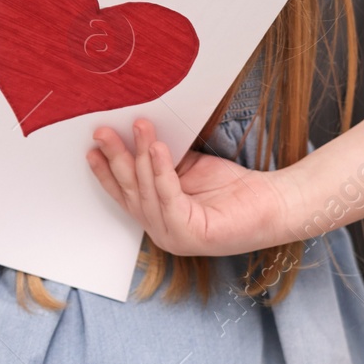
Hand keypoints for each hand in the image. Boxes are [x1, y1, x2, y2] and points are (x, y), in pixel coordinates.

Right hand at [87, 119, 292, 256]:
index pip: (123, 193)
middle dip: (115, 158)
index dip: (105, 171)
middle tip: (103, 131)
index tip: (91, 148)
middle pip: (130, 190)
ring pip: (147, 191)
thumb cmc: (232, 188)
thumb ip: (161, 161)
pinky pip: (169, 197)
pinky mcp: (190, 234)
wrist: (272, 203)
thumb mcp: (187, 169)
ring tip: (138, 126)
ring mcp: (174, 237)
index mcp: (157, 217)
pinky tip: (156, 147)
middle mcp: (160, 231)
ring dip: (139, 156)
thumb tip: (136, 134)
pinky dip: (161, 171)